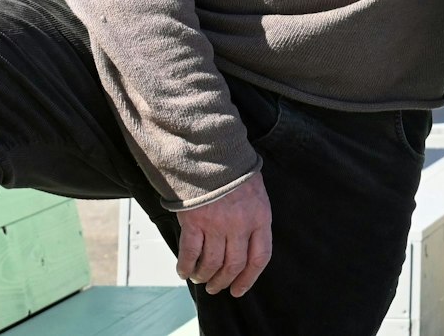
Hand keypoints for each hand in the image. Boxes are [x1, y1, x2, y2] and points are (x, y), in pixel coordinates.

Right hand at [173, 170, 274, 297]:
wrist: (212, 153)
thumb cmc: (234, 172)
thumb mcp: (256, 194)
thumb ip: (254, 219)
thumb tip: (246, 248)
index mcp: (260, 217)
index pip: (260, 257)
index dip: (249, 278)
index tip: (239, 289)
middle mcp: (240, 225)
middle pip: (234, 265)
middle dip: (223, 282)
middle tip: (216, 288)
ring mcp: (217, 224)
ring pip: (212, 264)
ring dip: (204, 276)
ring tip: (200, 279)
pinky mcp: (195, 222)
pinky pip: (190, 253)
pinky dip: (186, 267)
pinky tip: (184, 271)